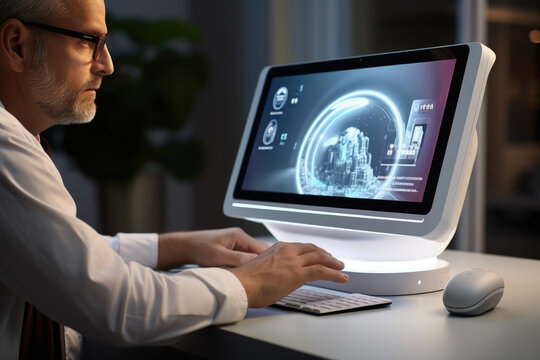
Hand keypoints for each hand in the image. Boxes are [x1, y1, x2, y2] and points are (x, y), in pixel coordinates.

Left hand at [157, 227, 267, 269]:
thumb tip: (256, 264)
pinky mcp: (231, 250)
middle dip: (263, 264)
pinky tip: (246, 274)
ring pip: (251, 256)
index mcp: (239, 236)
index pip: (262, 248)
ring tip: (257, 277)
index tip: (273, 271)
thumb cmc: (199, 248)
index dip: (269, 260)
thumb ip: (238, 259)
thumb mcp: (219, 257)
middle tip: (267, 277)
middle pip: (259, 252)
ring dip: (253, 266)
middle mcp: (239, 237)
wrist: (185, 247)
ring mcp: (236, 243)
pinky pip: (244, 258)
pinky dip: (246, 266)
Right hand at [228, 242, 347, 307]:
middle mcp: (287, 251)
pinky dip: (335, 274)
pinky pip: (322, 271)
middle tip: (333, 260)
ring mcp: (294, 261)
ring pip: (320, 258)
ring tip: (340, 267)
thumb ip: (272, 267)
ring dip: (333, 263)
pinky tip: (341, 277)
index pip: (301, 247)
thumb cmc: (246, 281)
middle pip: (313, 249)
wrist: (242, 284)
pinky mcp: (298, 273)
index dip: (313, 251)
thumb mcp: (261, 267)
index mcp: (278, 248)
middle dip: (325, 254)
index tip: (318, 255)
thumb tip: (277, 275)